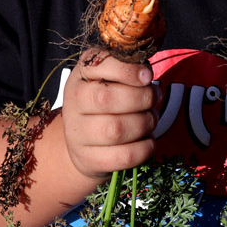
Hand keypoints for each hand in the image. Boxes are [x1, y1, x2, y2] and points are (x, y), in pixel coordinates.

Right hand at [61, 48, 158, 179]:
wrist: (82, 141)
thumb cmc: (103, 102)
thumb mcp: (108, 79)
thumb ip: (126, 70)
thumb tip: (146, 75)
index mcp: (79, 78)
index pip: (98, 67)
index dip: (127, 71)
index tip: (147, 76)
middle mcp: (72, 105)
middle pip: (106, 99)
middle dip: (141, 98)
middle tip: (154, 98)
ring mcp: (77, 135)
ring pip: (116, 130)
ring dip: (145, 123)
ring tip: (151, 119)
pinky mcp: (89, 160)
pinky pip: (123, 156)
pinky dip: (144, 148)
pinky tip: (148, 140)